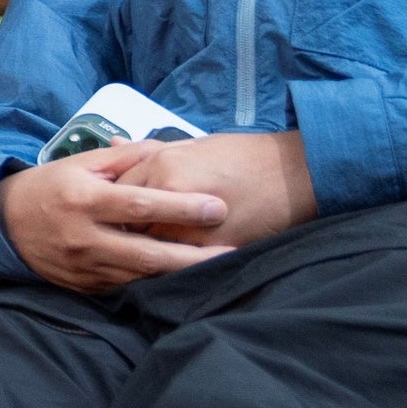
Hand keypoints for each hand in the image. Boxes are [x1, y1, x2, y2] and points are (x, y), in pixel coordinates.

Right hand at [0, 139, 239, 294]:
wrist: (3, 223)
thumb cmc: (50, 186)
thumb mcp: (80, 162)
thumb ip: (126, 157)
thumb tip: (168, 149)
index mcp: (84, 199)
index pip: (141, 204)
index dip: (181, 207)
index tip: (217, 207)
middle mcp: (84, 236)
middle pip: (147, 253)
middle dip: (192, 256)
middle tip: (231, 253)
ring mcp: (83, 266)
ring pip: (140, 276)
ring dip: (179, 274)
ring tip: (216, 268)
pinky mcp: (83, 285)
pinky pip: (125, 287)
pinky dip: (154, 284)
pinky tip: (180, 280)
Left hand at [124, 130, 315, 252]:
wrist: (294, 174)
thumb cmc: (243, 155)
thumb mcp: (194, 144)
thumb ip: (149, 149)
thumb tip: (112, 145)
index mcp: (162, 164)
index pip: (118, 192)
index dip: (114, 204)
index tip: (114, 212)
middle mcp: (169, 193)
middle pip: (126, 222)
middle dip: (122, 230)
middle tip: (119, 235)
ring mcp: (188, 224)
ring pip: (146, 246)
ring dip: (142, 250)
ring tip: (139, 252)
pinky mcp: (209, 248)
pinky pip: (175, 262)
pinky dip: (168, 263)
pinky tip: (168, 262)